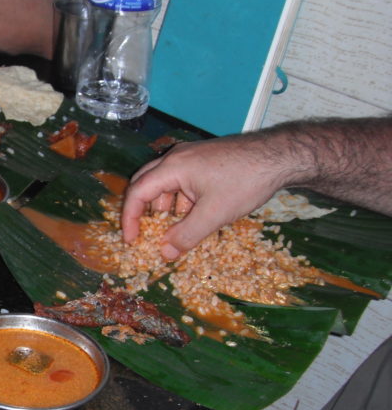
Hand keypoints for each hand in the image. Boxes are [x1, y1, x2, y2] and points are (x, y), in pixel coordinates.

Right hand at [120, 136, 287, 259]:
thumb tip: (165, 253)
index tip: (132, 240)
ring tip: (177, 226)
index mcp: (172, 167)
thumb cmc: (246, 181)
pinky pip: (181, 180)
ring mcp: (191, 156)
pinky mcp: (204, 159)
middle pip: (145, 184)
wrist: (280, 155)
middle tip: (144, 233)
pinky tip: (196, 212)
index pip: (137, 192)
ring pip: (164, 183)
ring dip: (165, 206)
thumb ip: (186, 235)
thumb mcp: (214, 214)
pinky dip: (181, 199)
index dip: (130, 218)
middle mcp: (176, 158)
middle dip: (142, 211)